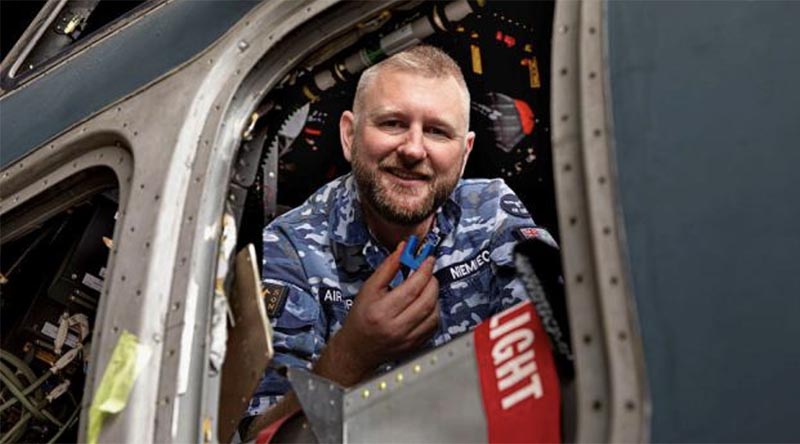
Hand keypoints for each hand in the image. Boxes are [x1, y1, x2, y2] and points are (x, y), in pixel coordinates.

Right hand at [314, 241, 439, 385]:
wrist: (357, 348)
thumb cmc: (361, 317)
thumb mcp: (369, 288)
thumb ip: (387, 268)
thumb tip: (403, 249)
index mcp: (381, 311)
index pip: (412, 288)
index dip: (424, 271)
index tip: (428, 259)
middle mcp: (396, 327)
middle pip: (426, 301)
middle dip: (432, 281)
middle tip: (428, 272)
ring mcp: (407, 339)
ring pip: (434, 314)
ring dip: (434, 296)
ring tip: (426, 287)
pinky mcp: (415, 345)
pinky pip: (434, 326)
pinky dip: (434, 311)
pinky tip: (426, 304)